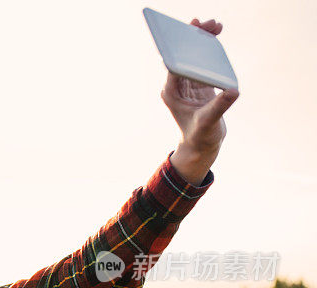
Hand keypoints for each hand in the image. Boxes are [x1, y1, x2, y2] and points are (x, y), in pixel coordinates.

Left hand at [162, 18, 239, 184]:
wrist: (202, 147)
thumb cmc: (200, 137)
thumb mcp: (208, 122)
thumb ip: (219, 107)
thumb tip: (232, 92)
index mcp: (171, 92)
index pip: (174, 63)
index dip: (181, 45)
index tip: (190, 30)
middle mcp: (177, 87)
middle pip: (183, 56)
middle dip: (194, 38)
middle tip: (207, 23)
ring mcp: (189, 86)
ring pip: (194, 58)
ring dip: (203, 42)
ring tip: (216, 26)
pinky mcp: (200, 87)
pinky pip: (204, 64)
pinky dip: (210, 53)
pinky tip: (217, 40)